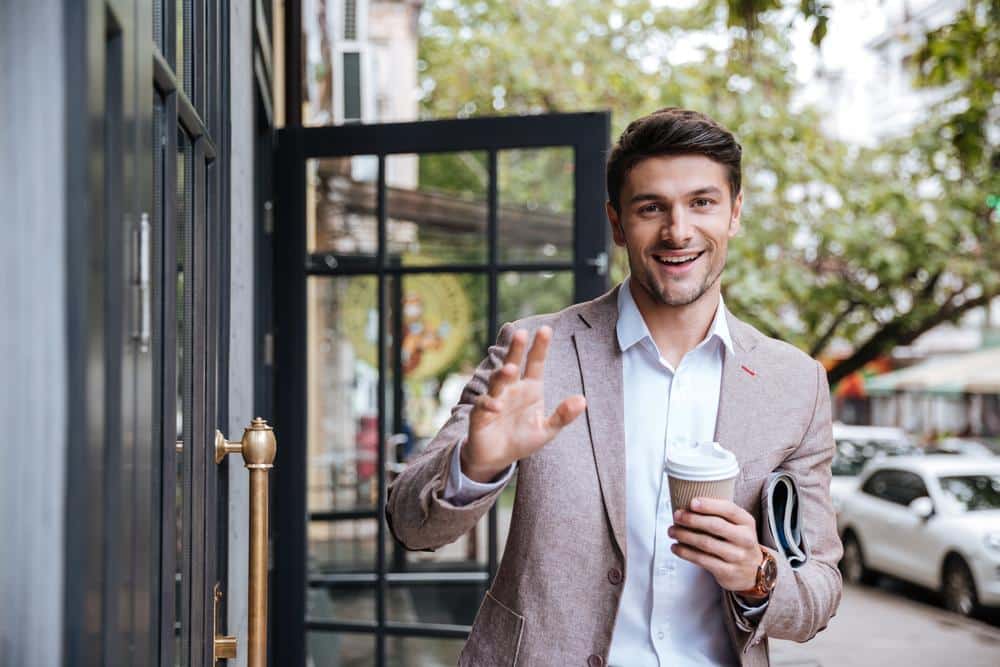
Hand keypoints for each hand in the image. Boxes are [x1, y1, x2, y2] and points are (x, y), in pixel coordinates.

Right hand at [462, 326, 586, 482]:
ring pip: (497, 381)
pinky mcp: (480, 413)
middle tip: (521, 333)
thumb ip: (563, 416)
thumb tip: (583, 400)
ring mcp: (495, 398)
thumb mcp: (547, 430)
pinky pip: (483, 405)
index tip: (546, 330)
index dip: (540, 347)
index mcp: (530, 388)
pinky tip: (497, 406)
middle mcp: (512, 389)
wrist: (497, 458)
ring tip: (510, 370)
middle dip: (516, 349)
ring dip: (502, 375)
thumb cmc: (522, 439)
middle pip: (513, 363)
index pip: (535, 363)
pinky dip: (489, 404)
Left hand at [667, 497, 763, 595]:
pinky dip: (685, 552)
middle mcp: (744, 539)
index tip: (691, 502)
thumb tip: (689, 505)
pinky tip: (676, 547)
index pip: (729, 509)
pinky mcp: (728, 572)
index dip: (709, 505)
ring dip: (684, 536)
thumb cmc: (738, 542)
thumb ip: (720, 514)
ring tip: (672, 531)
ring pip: (706, 543)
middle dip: (692, 519)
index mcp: (746, 522)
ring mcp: (737, 557)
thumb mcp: (738, 525)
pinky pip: (702, 560)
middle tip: (677, 516)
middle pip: (715, 526)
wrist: (755, 571)